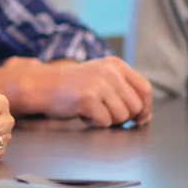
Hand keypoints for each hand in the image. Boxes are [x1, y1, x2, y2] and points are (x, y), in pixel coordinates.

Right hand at [4, 55, 153, 127]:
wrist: (41, 85)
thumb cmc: (72, 86)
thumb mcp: (101, 78)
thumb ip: (124, 91)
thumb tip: (145, 117)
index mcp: (115, 64)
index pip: (145, 89)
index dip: (145, 108)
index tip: (139, 118)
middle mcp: (110, 71)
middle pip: (136, 107)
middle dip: (122, 116)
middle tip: (103, 112)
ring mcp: (99, 83)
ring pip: (122, 117)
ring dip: (108, 120)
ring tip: (91, 110)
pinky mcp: (88, 98)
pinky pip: (105, 122)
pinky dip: (94, 123)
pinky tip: (82, 113)